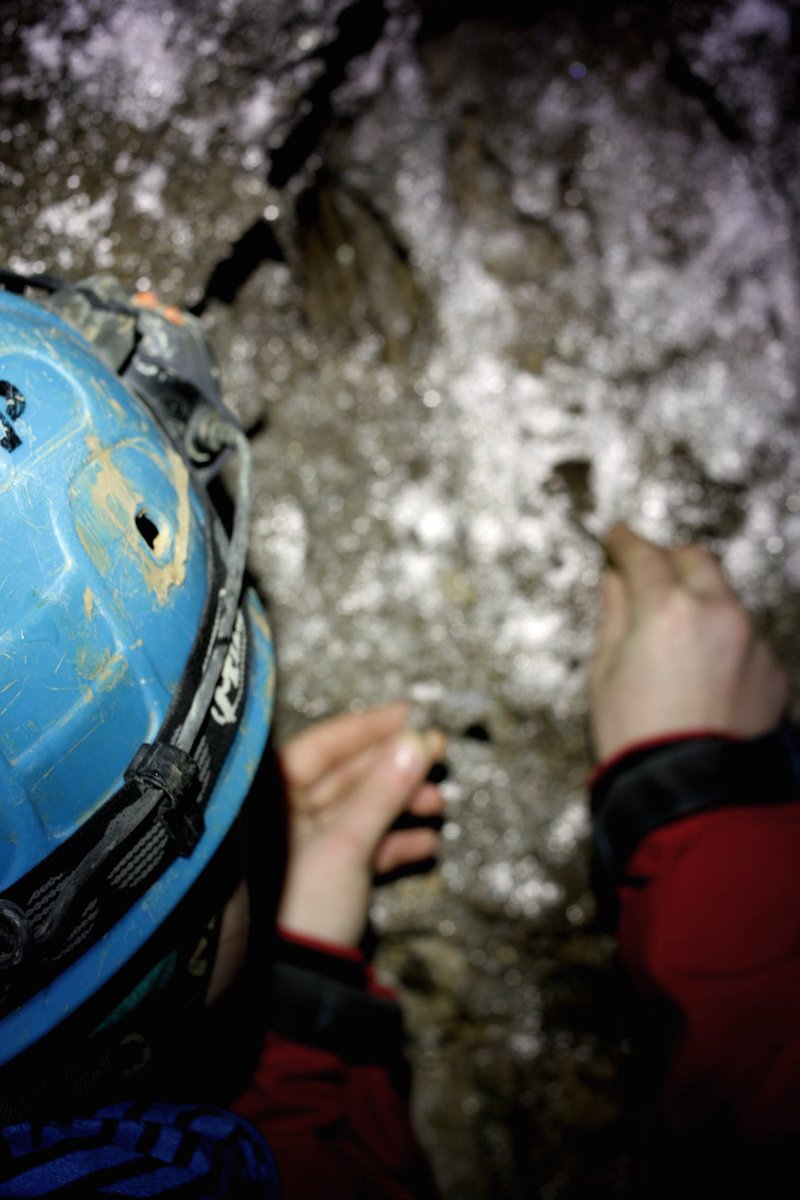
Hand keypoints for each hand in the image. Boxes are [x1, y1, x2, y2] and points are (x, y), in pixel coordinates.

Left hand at [276, 702, 445, 946]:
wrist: (293, 986)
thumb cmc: (301, 906)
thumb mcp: (347, 843)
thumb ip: (383, 792)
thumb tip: (417, 742)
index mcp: (273, 799)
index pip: (324, 745)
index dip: (369, 728)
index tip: (409, 714)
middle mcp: (284, 817)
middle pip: (346, 777)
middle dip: (394, 769)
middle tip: (437, 756)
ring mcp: (305, 848)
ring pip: (359, 811)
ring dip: (401, 805)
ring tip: (440, 804)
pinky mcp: (324, 878)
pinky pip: (363, 847)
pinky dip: (393, 843)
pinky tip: (427, 843)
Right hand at [590, 525, 788, 762]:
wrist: (690, 793)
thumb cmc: (634, 736)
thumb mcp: (604, 670)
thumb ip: (614, 614)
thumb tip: (616, 580)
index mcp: (666, 608)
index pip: (643, 555)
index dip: (625, 542)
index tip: (615, 538)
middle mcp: (718, 613)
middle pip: (695, 559)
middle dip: (669, 562)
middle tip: (647, 578)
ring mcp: (752, 641)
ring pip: (725, 599)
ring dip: (700, 603)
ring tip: (675, 641)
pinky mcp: (773, 672)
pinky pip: (746, 640)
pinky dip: (724, 644)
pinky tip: (703, 677)